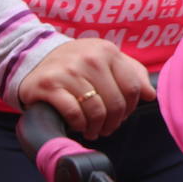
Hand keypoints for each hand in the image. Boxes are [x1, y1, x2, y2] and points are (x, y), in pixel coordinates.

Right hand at [18, 39, 154, 139]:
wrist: (32, 58)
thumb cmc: (77, 65)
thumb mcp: (105, 60)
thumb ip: (132, 73)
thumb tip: (150, 94)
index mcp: (106, 51)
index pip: (132, 88)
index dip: (130, 108)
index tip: (122, 115)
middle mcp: (88, 58)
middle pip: (116, 103)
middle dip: (114, 122)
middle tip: (107, 128)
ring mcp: (68, 71)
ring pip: (96, 111)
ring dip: (97, 127)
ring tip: (94, 130)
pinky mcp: (48, 85)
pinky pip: (74, 113)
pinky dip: (79, 124)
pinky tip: (78, 125)